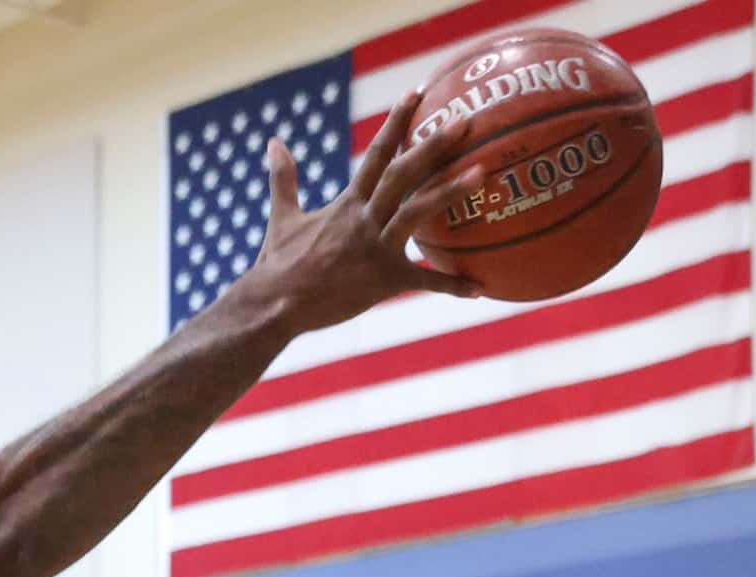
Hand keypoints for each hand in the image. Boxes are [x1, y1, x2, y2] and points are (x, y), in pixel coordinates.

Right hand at [228, 88, 480, 337]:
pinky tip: (479, 288)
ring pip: (417, 213)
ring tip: (483, 173)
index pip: (376, 153)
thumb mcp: (282, 216)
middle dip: (434, 145)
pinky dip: (451, 285)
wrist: (273, 305)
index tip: (417, 93)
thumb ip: (283, 177)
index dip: (397, 121)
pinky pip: (423, 280)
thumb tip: (273, 141)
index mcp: (347, 202)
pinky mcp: (382, 280)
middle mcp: (364, 218)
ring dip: (450, 192)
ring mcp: (374, 248)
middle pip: (404, 173)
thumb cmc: (277, 264)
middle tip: (466, 120)